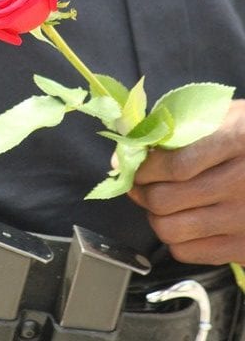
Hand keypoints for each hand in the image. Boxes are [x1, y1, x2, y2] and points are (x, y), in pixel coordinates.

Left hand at [128, 99, 244, 264]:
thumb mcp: (222, 114)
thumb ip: (180, 125)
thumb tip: (133, 145)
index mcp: (237, 142)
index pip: (175, 166)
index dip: (144, 169)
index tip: (135, 166)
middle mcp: (242, 183)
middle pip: (166, 200)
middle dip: (142, 192)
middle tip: (141, 184)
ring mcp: (244, 219)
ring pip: (171, 230)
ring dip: (154, 216)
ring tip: (159, 202)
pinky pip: (188, 252)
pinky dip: (174, 238)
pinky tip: (181, 220)